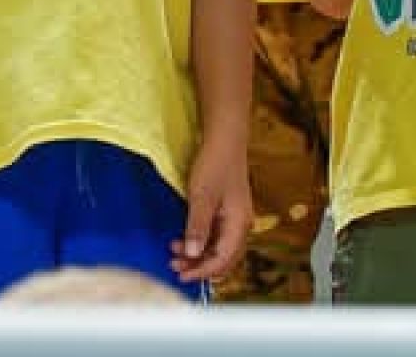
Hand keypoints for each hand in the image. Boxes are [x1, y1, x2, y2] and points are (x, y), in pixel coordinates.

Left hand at [170, 130, 250, 283]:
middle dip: (200, 266)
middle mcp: (241, 225)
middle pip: (224, 259)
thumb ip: (197, 228)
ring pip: (219, 248)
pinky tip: (184, 239)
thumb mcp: (201, 198)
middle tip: (175, 266)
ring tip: (174, 252)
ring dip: (198, 255)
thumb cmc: (215, 165)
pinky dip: (201, 242)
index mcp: (239, 224)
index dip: (202, 271)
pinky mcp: (228, 212)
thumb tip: (192, 254)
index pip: (223, 260)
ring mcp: (235, 219)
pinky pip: (216, 236)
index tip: (181, 275)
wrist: (224, 140)